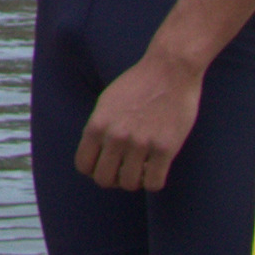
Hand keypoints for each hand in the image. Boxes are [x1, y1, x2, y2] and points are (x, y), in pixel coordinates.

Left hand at [75, 47, 209, 192]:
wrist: (171, 69)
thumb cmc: (139, 83)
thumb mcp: (107, 101)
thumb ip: (98, 127)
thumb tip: (94, 154)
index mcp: (97, 124)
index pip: (84, 165)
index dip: (94, 170)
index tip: (106, 165)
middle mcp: (116, 136)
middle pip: (104, 179)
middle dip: (113, 179)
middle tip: (124, 169)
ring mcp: (140, 144)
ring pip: (129, 184)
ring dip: (134, 181)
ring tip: (142, 169)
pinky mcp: (165, 148)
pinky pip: (154, 183)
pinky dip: (153, 182)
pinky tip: (156, 169)